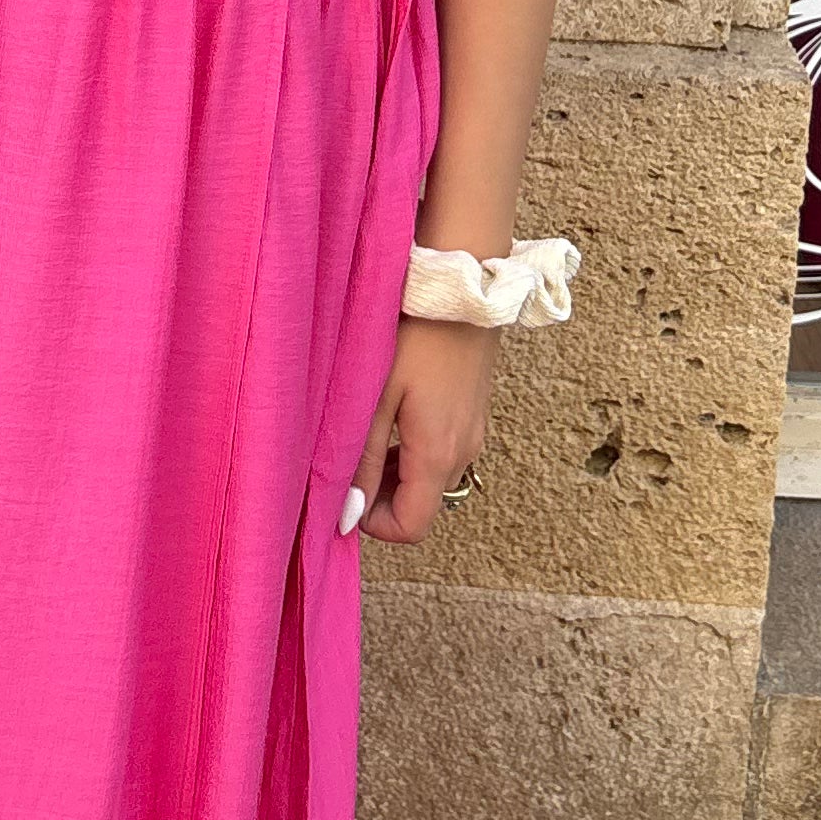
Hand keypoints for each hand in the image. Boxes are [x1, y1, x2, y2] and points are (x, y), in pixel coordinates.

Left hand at [341, 317, 495, 543]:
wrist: (463, 292)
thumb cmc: (415, 337)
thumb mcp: (377, 399)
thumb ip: (363, 459)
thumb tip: (348, 515)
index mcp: (438, 455)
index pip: (411, 527)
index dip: (374, 523)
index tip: (346, 494)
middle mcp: (464, 453)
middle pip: (421, 505)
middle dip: (382, 497)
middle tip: (349, 460)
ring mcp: (474, 434)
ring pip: (432, 480)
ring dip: (397, 474)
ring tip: (366, 436)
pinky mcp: (474, 415)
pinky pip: (444, 453)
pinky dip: (415, 453)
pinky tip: (393, 417)